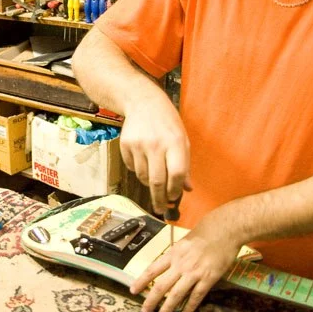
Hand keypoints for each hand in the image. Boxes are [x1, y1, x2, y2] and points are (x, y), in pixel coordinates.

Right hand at [119, 91, 190, 214]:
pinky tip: (143, 160)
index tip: (174, 198)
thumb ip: (185, 165)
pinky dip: (138, 170)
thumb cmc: (168, 123)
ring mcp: (138, 145)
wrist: (143, 103)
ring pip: (143, 177)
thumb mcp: (182, 140)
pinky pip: (132, 168)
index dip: (175, 190)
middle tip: (161, 209)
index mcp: (174, 143)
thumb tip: (187, 189)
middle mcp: (156, 144)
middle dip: (159, 199)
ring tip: (154, 177)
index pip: (177, 174)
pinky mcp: (125, 145)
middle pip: (157, 181)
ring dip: (149, 183)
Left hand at [130, 212, 241, 311]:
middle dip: (150, 301)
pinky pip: (196, 296)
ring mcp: (194, 272)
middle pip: (161, 286)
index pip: (152, 270)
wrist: (225, 230)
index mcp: (173, 254)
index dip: (141, 281)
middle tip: (144, 311)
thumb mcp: (183, 242)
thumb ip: (175, 255)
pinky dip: (189, 307)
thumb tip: (166, 267)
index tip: (132, 291)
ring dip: (167, 308)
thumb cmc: (204, 233)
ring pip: (176, 294)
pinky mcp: (208, 278)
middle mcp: (180, 264)